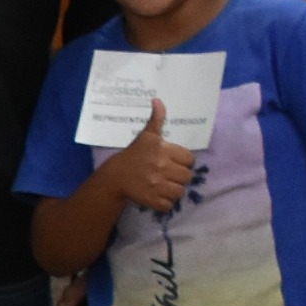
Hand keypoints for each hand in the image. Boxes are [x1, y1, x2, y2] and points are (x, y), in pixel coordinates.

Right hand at [99, 101, 197, 215]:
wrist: (115, 176)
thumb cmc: (134, 154)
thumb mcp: (146, 136)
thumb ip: (156, 119)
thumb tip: (158, 100)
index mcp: (163, 151)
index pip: (189, 159)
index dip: (184, 161)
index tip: (174, 162)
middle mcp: (162, 168)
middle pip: (187, 177)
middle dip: (179, 177)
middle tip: (169, 175)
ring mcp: (157, 185)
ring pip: (180, 192)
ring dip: (174, 190)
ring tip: (165, 186)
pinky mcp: (152, 200)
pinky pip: (169, 205)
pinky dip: (165, 203)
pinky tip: (158, 195)